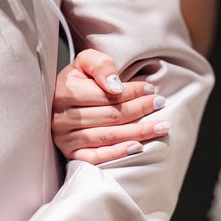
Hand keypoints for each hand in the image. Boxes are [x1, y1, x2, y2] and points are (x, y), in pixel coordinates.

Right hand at [53, 49, 169, 164]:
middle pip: (110, 116)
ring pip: (107, 136)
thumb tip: (115, 86)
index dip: (131, 92)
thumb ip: (100, 65)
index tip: (151, 90)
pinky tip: (138, 147)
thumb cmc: (78, 81)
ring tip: (160, 126)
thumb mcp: (86, 63)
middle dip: (140, 110)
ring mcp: (65, 138)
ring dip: (138, 132)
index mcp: (64, 92)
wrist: (60, 101)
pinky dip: (117, 153)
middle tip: (160, 105)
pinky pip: (96, 157)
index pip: (105, 95)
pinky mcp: (71, 154)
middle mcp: (62, 117)